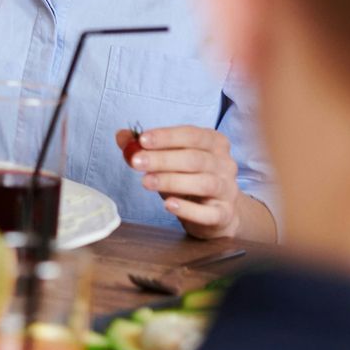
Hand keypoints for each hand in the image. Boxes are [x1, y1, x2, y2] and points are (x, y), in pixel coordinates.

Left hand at [120, 124, 240, 238]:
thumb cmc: (190, 178)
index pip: (192, 135)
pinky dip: (188, 209)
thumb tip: (121, 136)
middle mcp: (225, 164)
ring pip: (203, 183)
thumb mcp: (169, 159)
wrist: (216, 212)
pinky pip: (209, 213)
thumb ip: (146, 147)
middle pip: (195, 158)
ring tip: (146, 182)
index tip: (142, 140)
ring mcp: (228, 190)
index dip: (166, 136)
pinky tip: (169, 205)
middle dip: (163, 159)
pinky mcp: (224, 214)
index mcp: (214, 143)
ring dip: (171, 181)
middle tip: (136, 162)